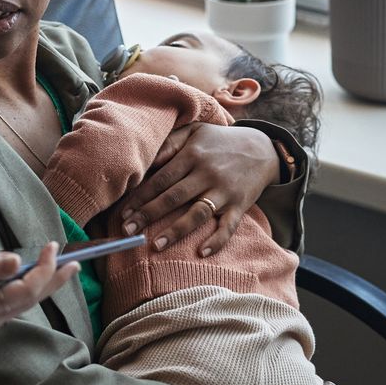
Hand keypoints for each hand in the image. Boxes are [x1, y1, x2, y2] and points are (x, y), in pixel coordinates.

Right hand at [0, 242, 75, 343]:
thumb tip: (16, 262)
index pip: (23, 291)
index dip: (44, 270)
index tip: (54, 248)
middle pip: (24, 304)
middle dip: (50, 283)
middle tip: (74, 264)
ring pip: (11, 309)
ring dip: (34, 289)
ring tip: (55, 270)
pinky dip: (12, 295)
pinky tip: (20, 281)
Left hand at [115, 124, 277, 256]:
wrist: (262, 149)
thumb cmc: (220, 142)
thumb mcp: (195, 132)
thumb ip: (169, 143)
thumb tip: (144, 161)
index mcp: (192, 155)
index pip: (161, 178)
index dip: (140, 196)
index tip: (123, 212)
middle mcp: (207, 173)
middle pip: (173, 197)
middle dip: (148, 214)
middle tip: (128, 231)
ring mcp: (225, 191)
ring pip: (197, 213)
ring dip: (176, 230)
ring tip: (156, 245)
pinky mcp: (240, 205)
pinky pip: (228, 226)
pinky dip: (217, 240)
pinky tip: (202, 252)